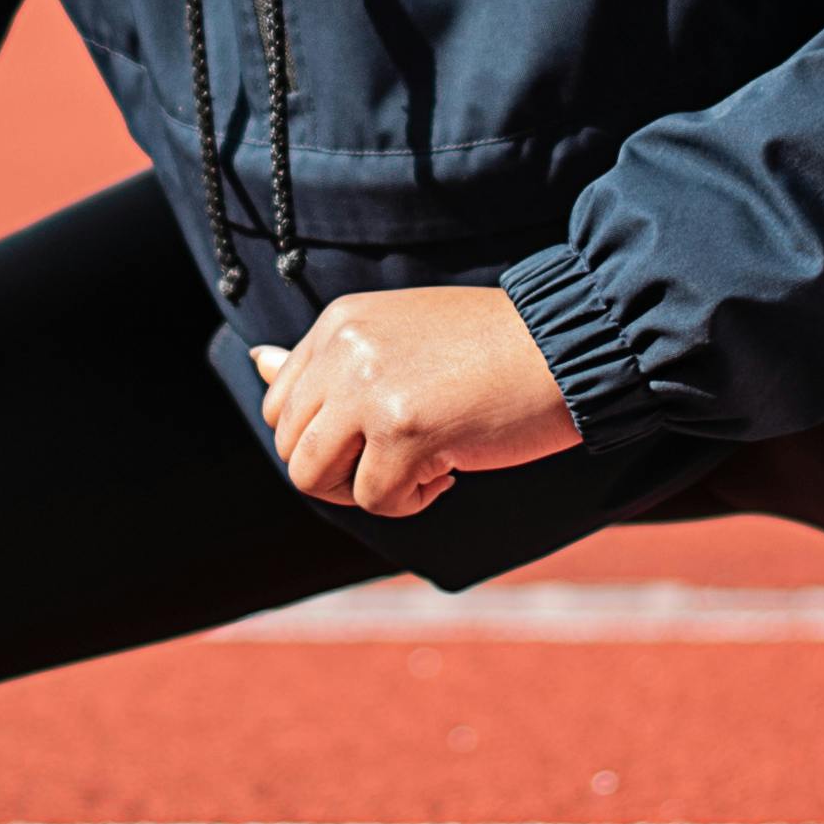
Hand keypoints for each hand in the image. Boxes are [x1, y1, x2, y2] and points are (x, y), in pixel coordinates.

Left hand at [252, 286, 580, 517]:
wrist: (567, 342)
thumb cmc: (493, 347)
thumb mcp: (397, 336)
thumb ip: (329, 359)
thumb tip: (256, 361)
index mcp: (339, 323)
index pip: (280, 402)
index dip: (324, 436)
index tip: (380, 431)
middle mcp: (344, 350)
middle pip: (290, 445)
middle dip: (339, 470)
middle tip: (400, 458)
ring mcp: (369, 390)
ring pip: (314, 477)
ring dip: (365, 489)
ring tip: (420, 467)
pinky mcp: (404, 431)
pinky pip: (376, 499)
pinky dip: (412, 500)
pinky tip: (452, 468)